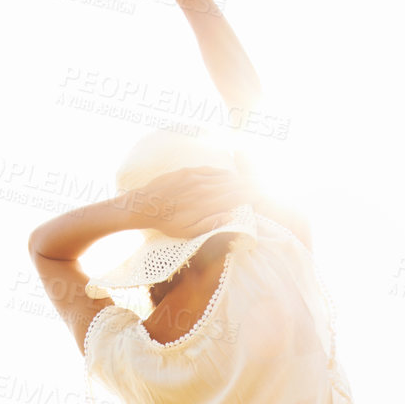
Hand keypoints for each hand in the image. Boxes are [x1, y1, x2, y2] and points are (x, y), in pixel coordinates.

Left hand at [127, 165, 249, 238]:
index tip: (261, 195)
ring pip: (223, 176)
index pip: (235, 197)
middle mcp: (203, 189)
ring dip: (238, 179)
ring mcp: (196, 178)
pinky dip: (222, 173)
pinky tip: (229, 175)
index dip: (250, 195)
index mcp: (206, 205)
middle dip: (248, 186)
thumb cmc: (166, 223)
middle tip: (260, 187)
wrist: (143, 205)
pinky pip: (210, 170)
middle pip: (232, 185)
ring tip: (249, 182)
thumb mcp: (188, 232)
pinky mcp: (188, 172)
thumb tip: (231, 216)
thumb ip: (211, 224)